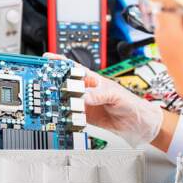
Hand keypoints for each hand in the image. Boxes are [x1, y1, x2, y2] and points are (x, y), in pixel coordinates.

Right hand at [43, 52, 163, 146]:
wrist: (137, 123)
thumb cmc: (131, 104)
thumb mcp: (116, 95)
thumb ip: (100, 95)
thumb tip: (84, 96)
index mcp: (94, 80)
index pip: (75, 68)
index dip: (60, 62)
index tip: (47, 59)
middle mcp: (87, 91)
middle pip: (66, 84)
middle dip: (54, 83)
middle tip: (45, 85)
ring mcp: (85, 104)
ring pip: (67, 100)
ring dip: (58, 101)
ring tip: (51, 101)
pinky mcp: (85, 117)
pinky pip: (72, 115)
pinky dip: (65, 116)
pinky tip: (60, 115)